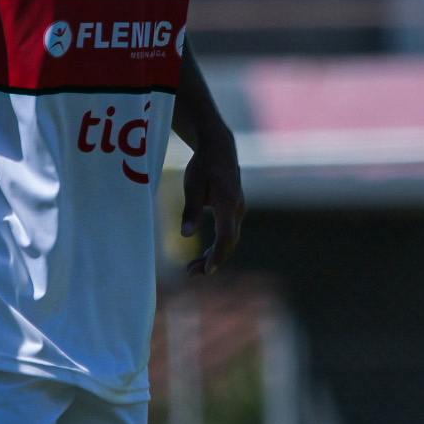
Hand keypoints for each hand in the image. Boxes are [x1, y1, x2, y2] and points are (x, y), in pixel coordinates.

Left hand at [180, 136, 243, 277]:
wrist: (219, 149)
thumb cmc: (204, 165)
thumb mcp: (192, 185)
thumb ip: (190, 210)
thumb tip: (185, 235)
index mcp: (229, 203)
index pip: (226, 236)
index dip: (217, 255)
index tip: (207, 271)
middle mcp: (238, 209)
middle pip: (229, 243)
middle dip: (212, 261)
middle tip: (190, 274)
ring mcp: (238, 211)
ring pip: (229, 241)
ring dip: (214, 256)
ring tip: (192, 269)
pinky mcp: (234, 212)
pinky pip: (228, 234)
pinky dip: (217, 247)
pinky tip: (203, 256)